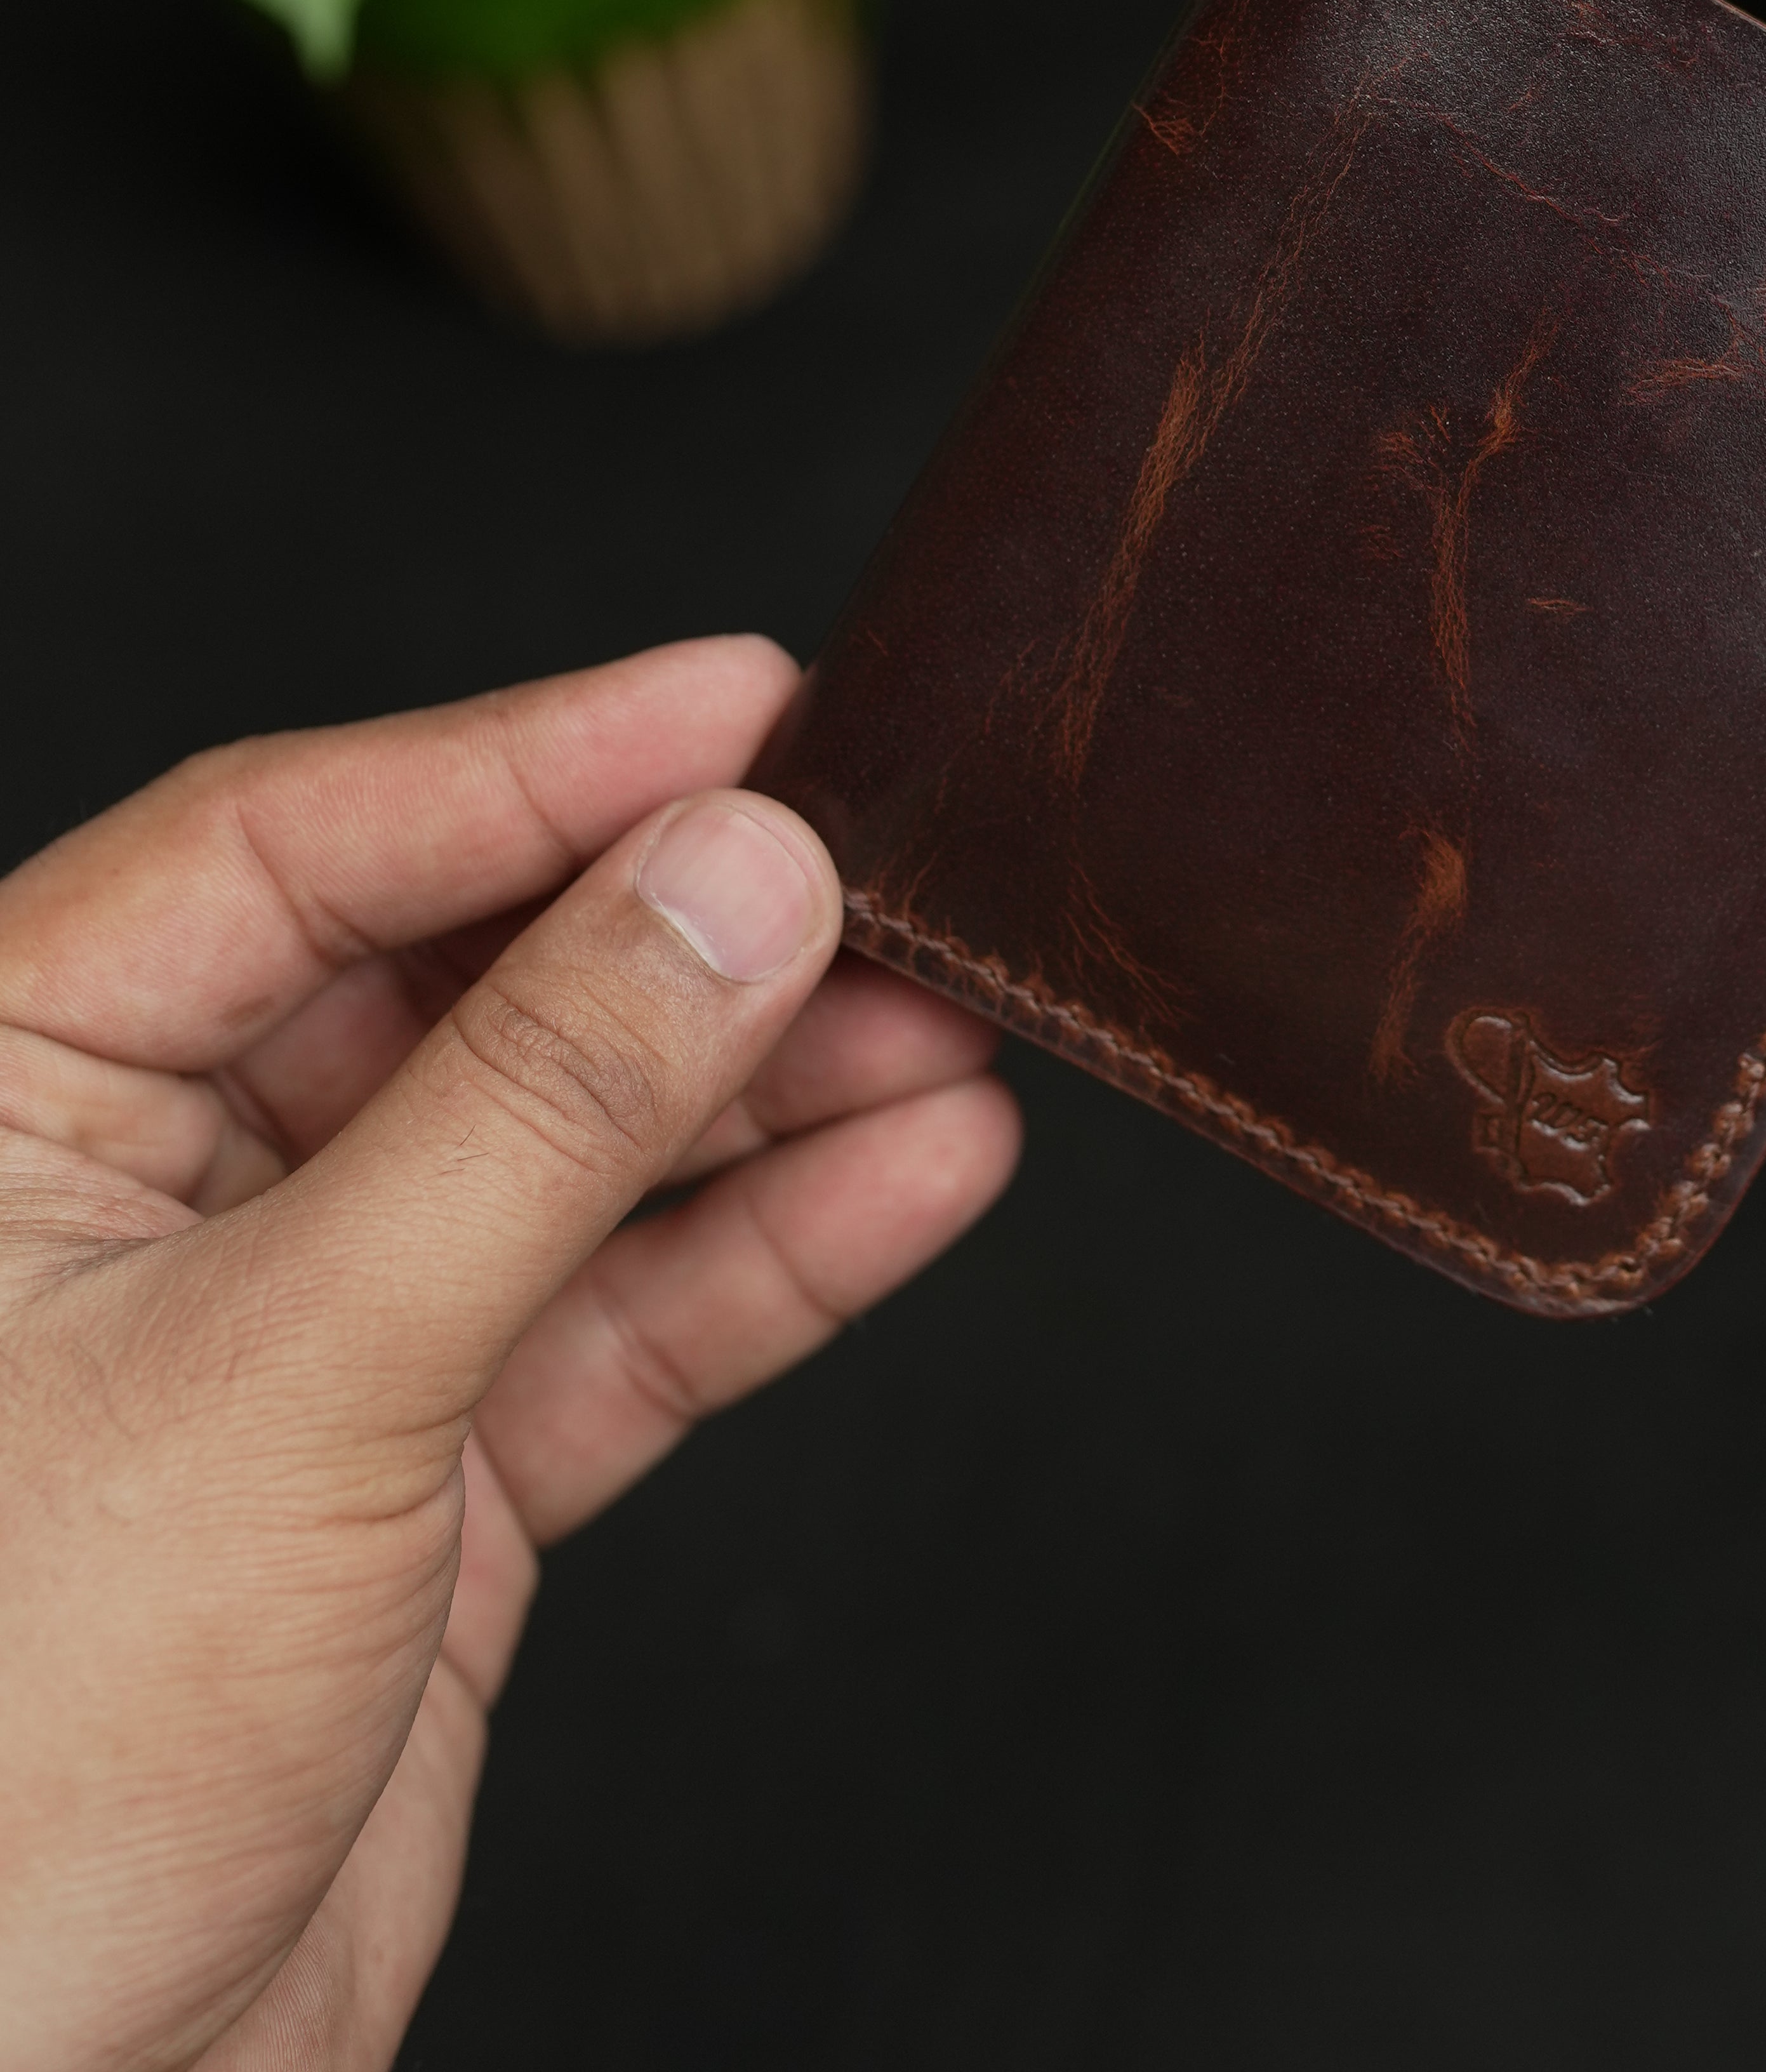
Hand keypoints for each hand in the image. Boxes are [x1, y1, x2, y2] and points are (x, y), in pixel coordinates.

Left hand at [0, 638, 1015, 2071]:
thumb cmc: (0, 1770)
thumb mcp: (291, 1371)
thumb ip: (536, 1113)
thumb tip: (734, 877)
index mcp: (5, 1094)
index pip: (299, 846)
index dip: (537, 758)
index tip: (751, 704)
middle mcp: (152, 1186)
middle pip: (465, 981)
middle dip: (687, 937)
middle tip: (890, 869)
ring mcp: (306, 1329)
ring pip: (574, 1148)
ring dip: (772, 1090)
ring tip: (960, 1018)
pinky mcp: (425, 1471)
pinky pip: (625, 1314)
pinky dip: (775, 1251)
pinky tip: (924, 1168)